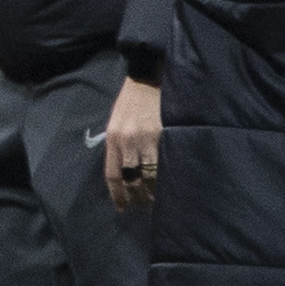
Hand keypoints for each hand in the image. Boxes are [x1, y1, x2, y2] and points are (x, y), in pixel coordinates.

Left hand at [104, 74, 162, 208]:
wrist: (147, 77)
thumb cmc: (132, 101)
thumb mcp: (117, 123)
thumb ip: (119, 145)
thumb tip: (125, 171)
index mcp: (113, 139)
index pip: (113, 175)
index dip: (118, 195)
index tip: (123, 208)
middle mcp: (127, 141)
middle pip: (131, 179)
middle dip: (138, 197)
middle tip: (145, 207)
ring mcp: (147, 138)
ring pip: (150, 174)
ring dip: (155, 191)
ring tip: (160, 201)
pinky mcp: (165, 134)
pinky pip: (166, 161)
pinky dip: (168, 175)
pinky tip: (172, 184)